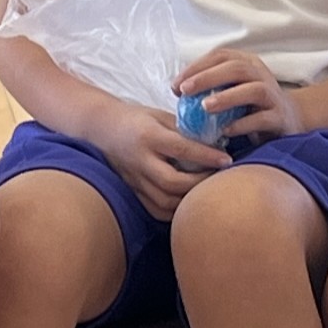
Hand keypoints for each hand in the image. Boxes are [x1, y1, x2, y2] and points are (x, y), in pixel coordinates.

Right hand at [91, 100, 230, 221]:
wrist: (101, 128)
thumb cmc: (135, 119)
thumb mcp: (160, 116)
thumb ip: (184, 130)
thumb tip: (215, 141)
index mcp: (148, 137)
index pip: (182, 149)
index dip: (207, 156)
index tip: (227, 160)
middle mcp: (140, 161)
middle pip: (172, 182)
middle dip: (200, 184)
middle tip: (218, 178)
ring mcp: (134, 180)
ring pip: (165, 201)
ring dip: (188, 200)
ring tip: (205, 191)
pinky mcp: (132, 191)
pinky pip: (156, 210)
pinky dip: (175, 211)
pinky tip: (187, 203)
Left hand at [175, 49, 300, 141]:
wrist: (288, 120)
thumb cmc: (249, 105)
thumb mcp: (230, 89)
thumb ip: (210, 86)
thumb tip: (177, 89)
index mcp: (247, 63)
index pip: (220, 56)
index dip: (196, 67)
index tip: (176, 85)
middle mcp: (261, 75)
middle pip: (236, 68)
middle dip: (207, 78)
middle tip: (185, 91)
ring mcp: (273, 96)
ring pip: (253, 90)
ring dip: (227, 97)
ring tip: (205, 107)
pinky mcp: (280, 118)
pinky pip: (262, 119)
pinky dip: (243, 124)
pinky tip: (225, 131)